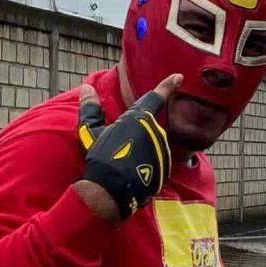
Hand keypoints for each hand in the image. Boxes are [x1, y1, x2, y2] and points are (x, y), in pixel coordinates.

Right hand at [76, 74, 180, 220]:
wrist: (110, 189)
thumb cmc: (99, 157)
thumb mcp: (90, 131)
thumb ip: (90, 108)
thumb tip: (86, 88)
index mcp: (140, 118)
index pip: (157, 97)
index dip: (168, 85)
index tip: (179, 77)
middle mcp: (156, 131)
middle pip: (149, 127)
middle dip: (137, 136)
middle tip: (120, 149)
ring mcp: (163, 150)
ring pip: (153, 144)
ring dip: (141, 150)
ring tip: (124, 163)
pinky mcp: (167, 167)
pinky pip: (157, 161)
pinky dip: (147, 164)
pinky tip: (133, 172)